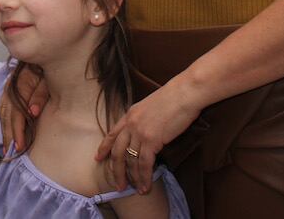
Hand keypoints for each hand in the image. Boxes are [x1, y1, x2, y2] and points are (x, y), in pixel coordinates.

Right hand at [0, 67, 49, 152]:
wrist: (45, 51)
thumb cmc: (49, 67)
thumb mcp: (49, 79)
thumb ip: (41, 95)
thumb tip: (32, 112)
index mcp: (21, 82)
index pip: (16, 111)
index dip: (17, 129)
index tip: (20, 145)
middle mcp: (11, 86)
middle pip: (7, 114)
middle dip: (9, 134)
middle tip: (12, 152)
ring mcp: (8, 88)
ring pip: (3, 112)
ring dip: (5, 130)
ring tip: (8, 148)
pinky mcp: (9, 90)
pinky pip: (3, 108)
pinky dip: (4, 122)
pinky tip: (7, 134)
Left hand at [96, 79, 200, 193]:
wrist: (185, 93)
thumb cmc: (174, 97)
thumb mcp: (150, 106)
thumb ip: (143, 119)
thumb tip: (144, 133)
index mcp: (130, 114)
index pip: (112, 134)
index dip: (104, 148)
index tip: (98, 159)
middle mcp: (131, 124)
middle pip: (118, 152)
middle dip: (116, 171)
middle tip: (118, 186)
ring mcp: (140, 132)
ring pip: (131, 161)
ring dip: (133, 178)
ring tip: (136, 190)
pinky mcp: (152, 140)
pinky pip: (144, 164)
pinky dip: (144, 177)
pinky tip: (146, 186)